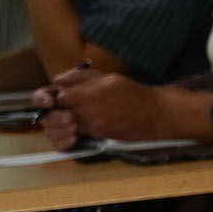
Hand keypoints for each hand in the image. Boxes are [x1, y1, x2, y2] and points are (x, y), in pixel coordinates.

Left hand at [36, 69, 167, 147]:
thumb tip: (57, 79)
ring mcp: (93, 123)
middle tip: (64, 109)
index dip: (58, 97)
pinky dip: (73, 131)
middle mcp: (90, 107)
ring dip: (63, 123)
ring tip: (73, 118)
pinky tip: (81, 126)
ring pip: (64, 126)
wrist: (154, 114)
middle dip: (58, 111)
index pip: (59, 96)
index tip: (62, 97)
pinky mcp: (98, 134)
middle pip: (58, 112)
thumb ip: (80, 77)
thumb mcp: (108, 78)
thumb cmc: (132, 94)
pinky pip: (75, 135)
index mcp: (91, 90)